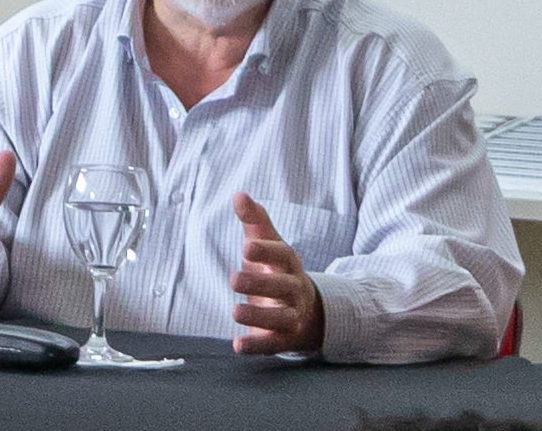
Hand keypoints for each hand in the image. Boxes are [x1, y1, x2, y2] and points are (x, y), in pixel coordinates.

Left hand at [229, 192, 322, 354]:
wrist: (307, 311)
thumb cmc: (278, 270)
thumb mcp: (268, 244)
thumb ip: (255, 221)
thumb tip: (239, 195)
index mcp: (289, 264)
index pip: (284, 255)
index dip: (267, 251)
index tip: (246, 246)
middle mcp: (294, 290)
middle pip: (283, 287)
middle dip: (260, 284)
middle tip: (233, 279)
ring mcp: (291, 316)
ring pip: (281, 319)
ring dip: (259, 317)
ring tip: (235, 312)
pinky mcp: (284, 339)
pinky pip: (274, 345)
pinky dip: (257, 346)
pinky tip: (238, 346)